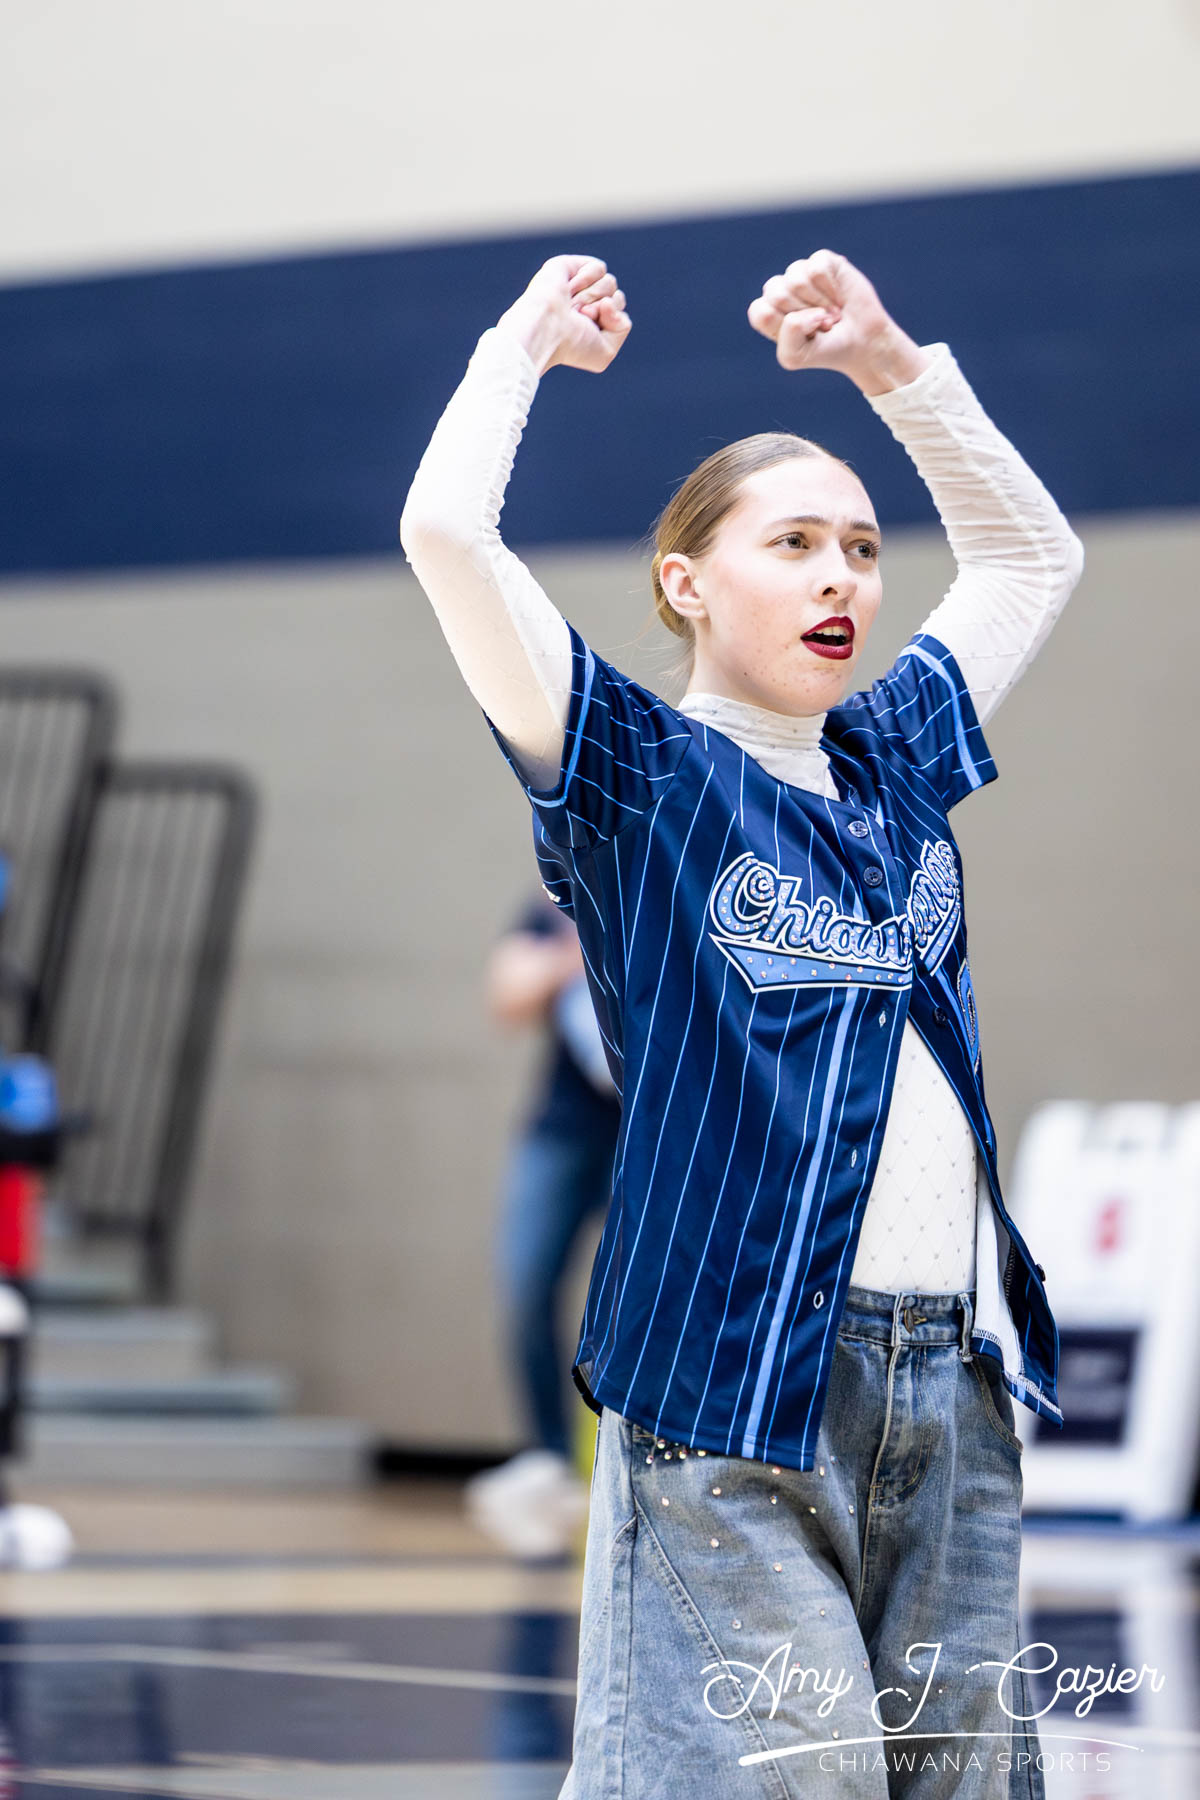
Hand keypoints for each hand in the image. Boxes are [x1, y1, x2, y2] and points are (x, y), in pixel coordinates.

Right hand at [497, 255, 630, 376]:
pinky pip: (599, 267)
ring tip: (570, 305)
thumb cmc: (570, 345)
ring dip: (592, 296)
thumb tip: (609, 299)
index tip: (588, 330)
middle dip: (602, 309)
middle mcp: (586, 304)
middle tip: (579, 317)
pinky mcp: (570, 266)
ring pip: (610, 283)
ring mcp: (578, 284)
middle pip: (618, 297)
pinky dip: (587, 278)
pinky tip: (569, 288)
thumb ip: (622, 326)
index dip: (612, 322)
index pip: (621, 315)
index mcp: (593, 325)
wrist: (546, 327)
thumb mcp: (606, 352)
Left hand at [747, 249, 928, 393]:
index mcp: (769, 314)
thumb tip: (807, 306)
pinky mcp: (822, 261)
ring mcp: (800, 273)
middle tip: (820, 325)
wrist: (863, 343)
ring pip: (795, 280)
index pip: (760, 311)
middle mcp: (782, 290)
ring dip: (819, 303)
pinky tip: (838, 299)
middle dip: (803, 315)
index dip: (782, 326)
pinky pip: (816, 268)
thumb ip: (787, 334)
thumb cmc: (825, 350)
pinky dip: (830, 289)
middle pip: (775, 293)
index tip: (802, 337)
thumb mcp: (795, 356)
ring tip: (830, 314)